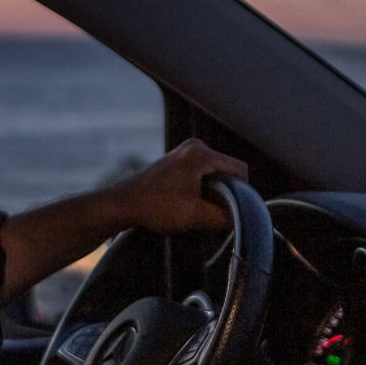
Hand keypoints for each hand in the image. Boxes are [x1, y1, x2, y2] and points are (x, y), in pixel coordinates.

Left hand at [101, 138, 248, 233]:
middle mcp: (196, 146)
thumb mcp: (195, 216)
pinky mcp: (179, 160)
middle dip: (225, 193)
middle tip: (208, 211)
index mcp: (201, 154)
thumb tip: (243, 218)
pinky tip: (186, 202)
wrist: (122, 205)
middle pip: (228, 171)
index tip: (230, 210)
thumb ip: (225, 217)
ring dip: (212, 193)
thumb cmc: (155, 208)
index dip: (241, 192)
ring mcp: (186, 151)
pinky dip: (201, 189)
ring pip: (216, 174)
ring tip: (194, 207)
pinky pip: (203, 173)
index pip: (240, 170)